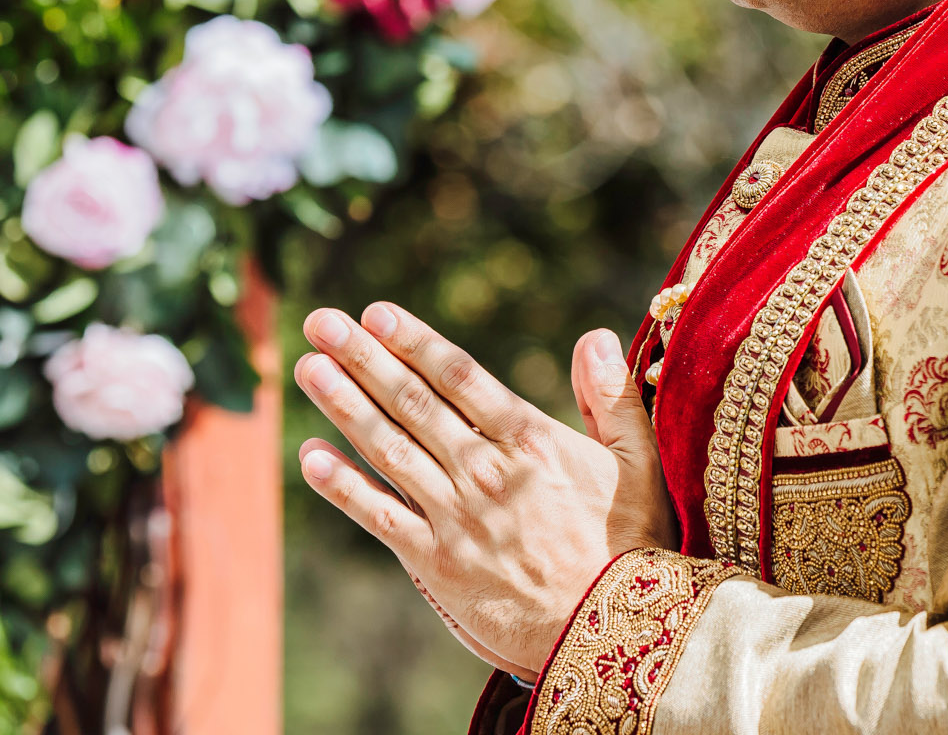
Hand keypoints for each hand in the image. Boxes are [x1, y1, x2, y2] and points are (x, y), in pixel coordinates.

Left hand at [293, 302, 677, 676]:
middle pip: (413, 404)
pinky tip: (311, 457)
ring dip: (344, 407)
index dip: (415, 343)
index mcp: (531, 442)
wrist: (607, 632)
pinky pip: (380, 518)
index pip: (460, 378)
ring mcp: (456, 518)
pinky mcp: (437, 563)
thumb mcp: (638, 463)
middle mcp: (485, 472)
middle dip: (363, 359)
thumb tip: (597, 337)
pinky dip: (343, 487)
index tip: (376, 314)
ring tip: (309, 369)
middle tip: (322, 324)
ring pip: (389, 450)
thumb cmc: (630, 543)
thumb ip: (612, 398)